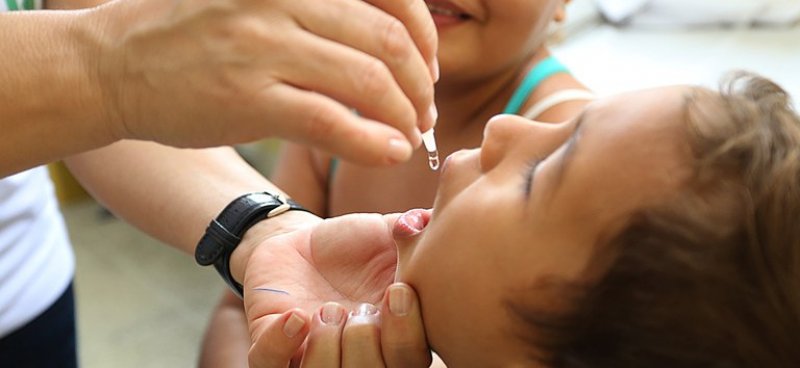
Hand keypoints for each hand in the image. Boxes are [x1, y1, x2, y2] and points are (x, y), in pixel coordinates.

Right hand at [86, 0, 437, 164]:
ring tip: (410, 134)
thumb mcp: (257, 1)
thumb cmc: (190, 35)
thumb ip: (316, 12)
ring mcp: (264, 47)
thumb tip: (387, 45)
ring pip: (370, 81)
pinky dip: (374, 141)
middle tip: (424, 110)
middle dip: (421, 83)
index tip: (427, 66)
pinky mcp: (248, 99)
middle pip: (389, 40)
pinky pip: (332, 121)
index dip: (424, 34)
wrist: (113, 65)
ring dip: (406, 115)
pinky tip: (390, 151)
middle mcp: (282, 0)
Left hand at [239, 213, 429, 365]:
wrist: (301, 241)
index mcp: (393, 333)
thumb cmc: (354, 244)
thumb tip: (433, 218)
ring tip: (325, 311)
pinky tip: (295, 317)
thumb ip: (417, 232)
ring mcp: (313, 353)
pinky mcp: (272, 344)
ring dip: (327, 349)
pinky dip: (282, 344)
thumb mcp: (389, 233)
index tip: (396, 292)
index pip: (411, 360)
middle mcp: (357, 353)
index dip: (406, 337)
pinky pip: (270, 364)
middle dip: (365, 344)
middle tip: (358, 308)